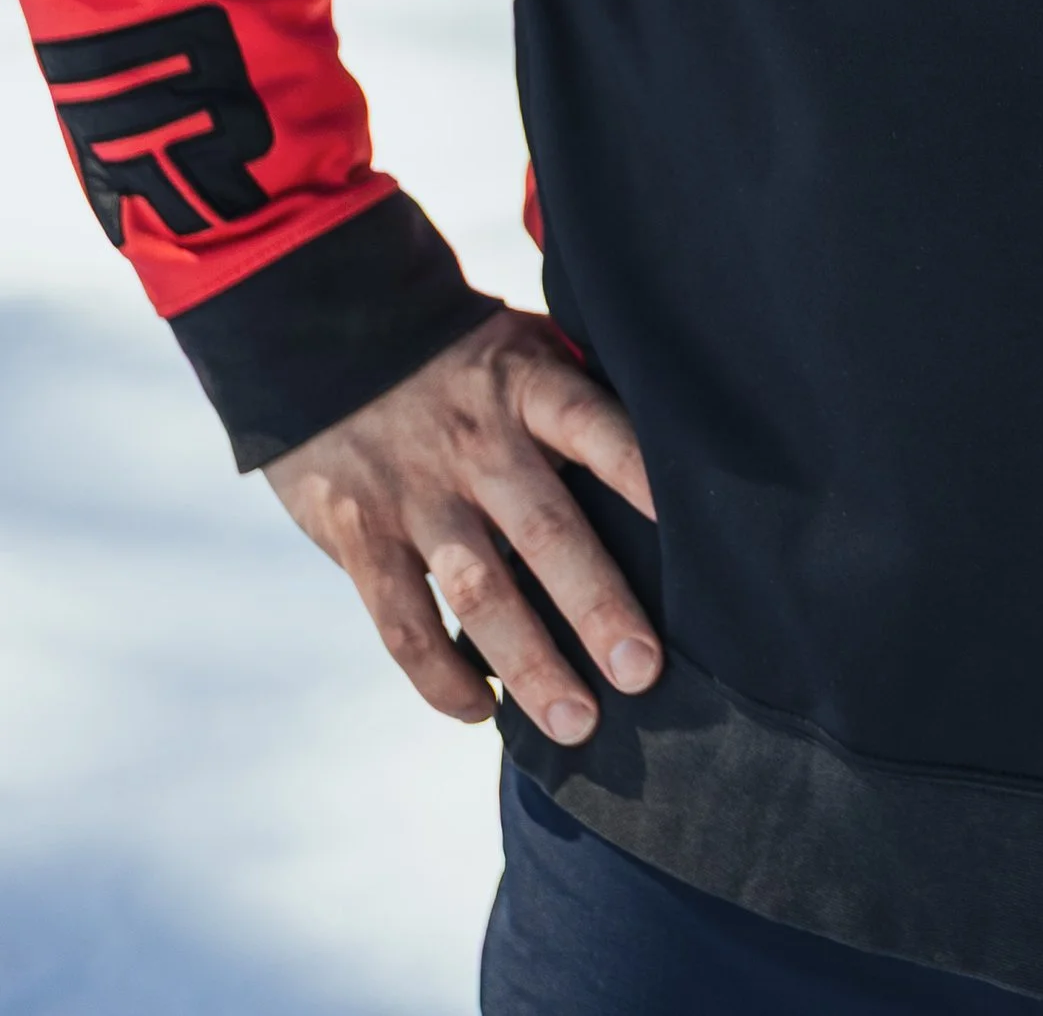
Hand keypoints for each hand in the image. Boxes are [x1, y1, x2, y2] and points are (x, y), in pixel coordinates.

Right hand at [266, 306, 660, 745]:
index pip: (594, 425)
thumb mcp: (522, 345)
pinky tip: (481, 712)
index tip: (695, 526)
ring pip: (478, 590)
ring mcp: (415, 494)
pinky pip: (403, 622)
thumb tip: (674, 439)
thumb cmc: (459, 357)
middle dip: (596, 604)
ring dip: (528, 663)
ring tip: (578, 725)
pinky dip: (441, 677)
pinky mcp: (361, 537)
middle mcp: (475, 442)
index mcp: (525, 385)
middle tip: (642, 672)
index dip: (640, 471)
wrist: (326, 339)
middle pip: (544, 528)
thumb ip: (579, 391)